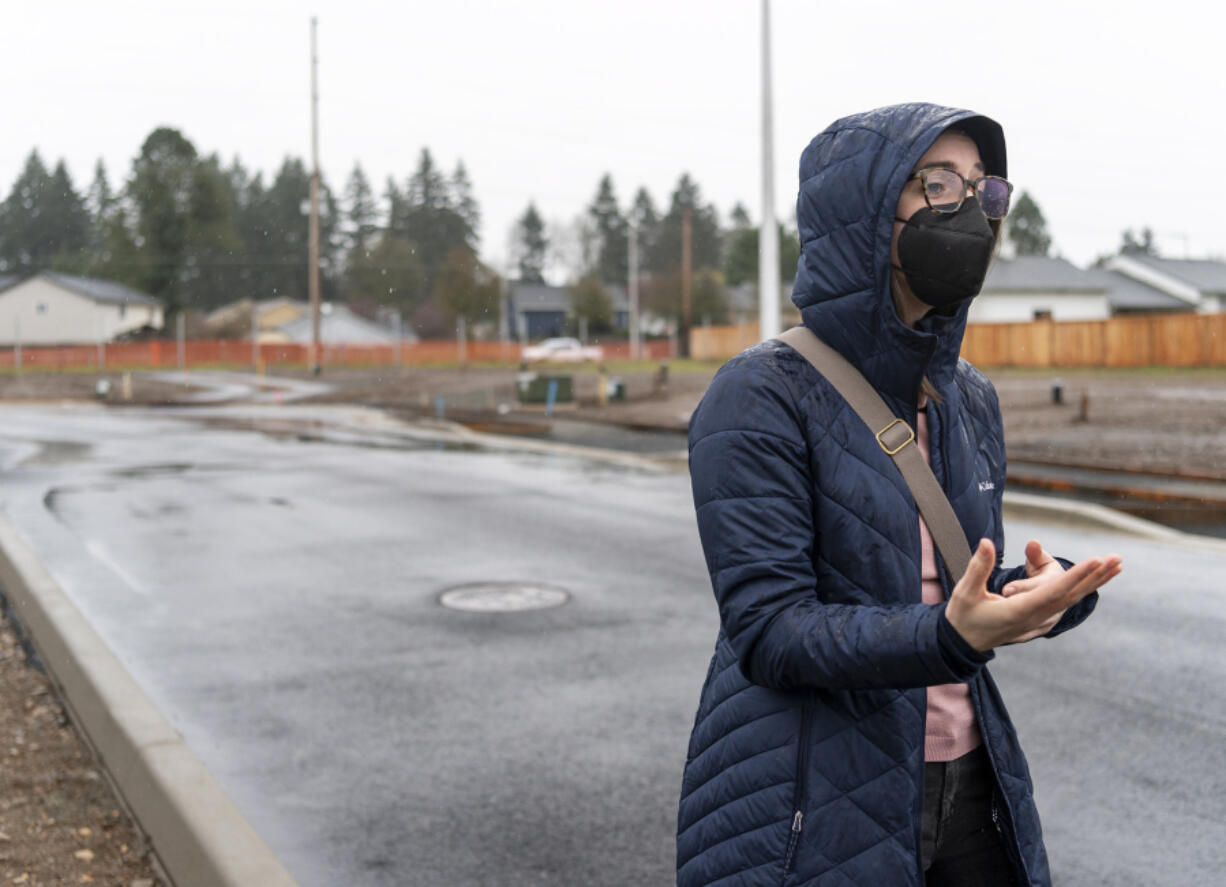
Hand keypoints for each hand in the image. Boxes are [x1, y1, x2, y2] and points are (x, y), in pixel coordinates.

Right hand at [946, 538, 1121, 651]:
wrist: (962, 644)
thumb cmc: (962, 617)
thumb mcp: (965, 591)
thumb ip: (979, 567)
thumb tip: (987, 542)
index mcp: (1018, 610)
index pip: (1054, 591)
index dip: (1076, 575)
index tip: (1096, 561)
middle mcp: (1034, 618)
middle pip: (1071, 596)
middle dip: (1095, 576)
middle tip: (1117, 559)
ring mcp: (1038, 622)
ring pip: (1072, 600)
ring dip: (1093, 583)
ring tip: (1115, 567)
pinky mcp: (1038, 622)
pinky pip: (1065, 605)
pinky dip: (1081, 591)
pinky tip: (1092, 584)